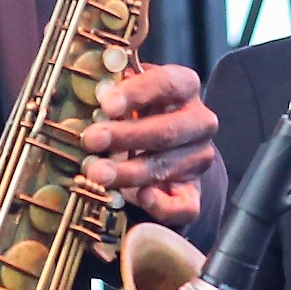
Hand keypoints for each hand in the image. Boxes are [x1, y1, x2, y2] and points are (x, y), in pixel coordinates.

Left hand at [79, 62, 217, 227]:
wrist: (161, 145)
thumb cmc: (137, 110)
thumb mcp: (129, 90)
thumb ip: (115, 86)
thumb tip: (97, 88)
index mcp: (186, 87)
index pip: (167, 84)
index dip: (137, 93)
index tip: (107, 104)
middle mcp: (199, 122)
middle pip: (167, 130)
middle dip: (125, 136)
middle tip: (90, 140)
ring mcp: (199, 159)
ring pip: (166, 167)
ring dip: (128, 172)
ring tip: (96, 173)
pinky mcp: (194, 193)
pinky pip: (184, 205)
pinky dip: (162, 205)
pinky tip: (141, 197)